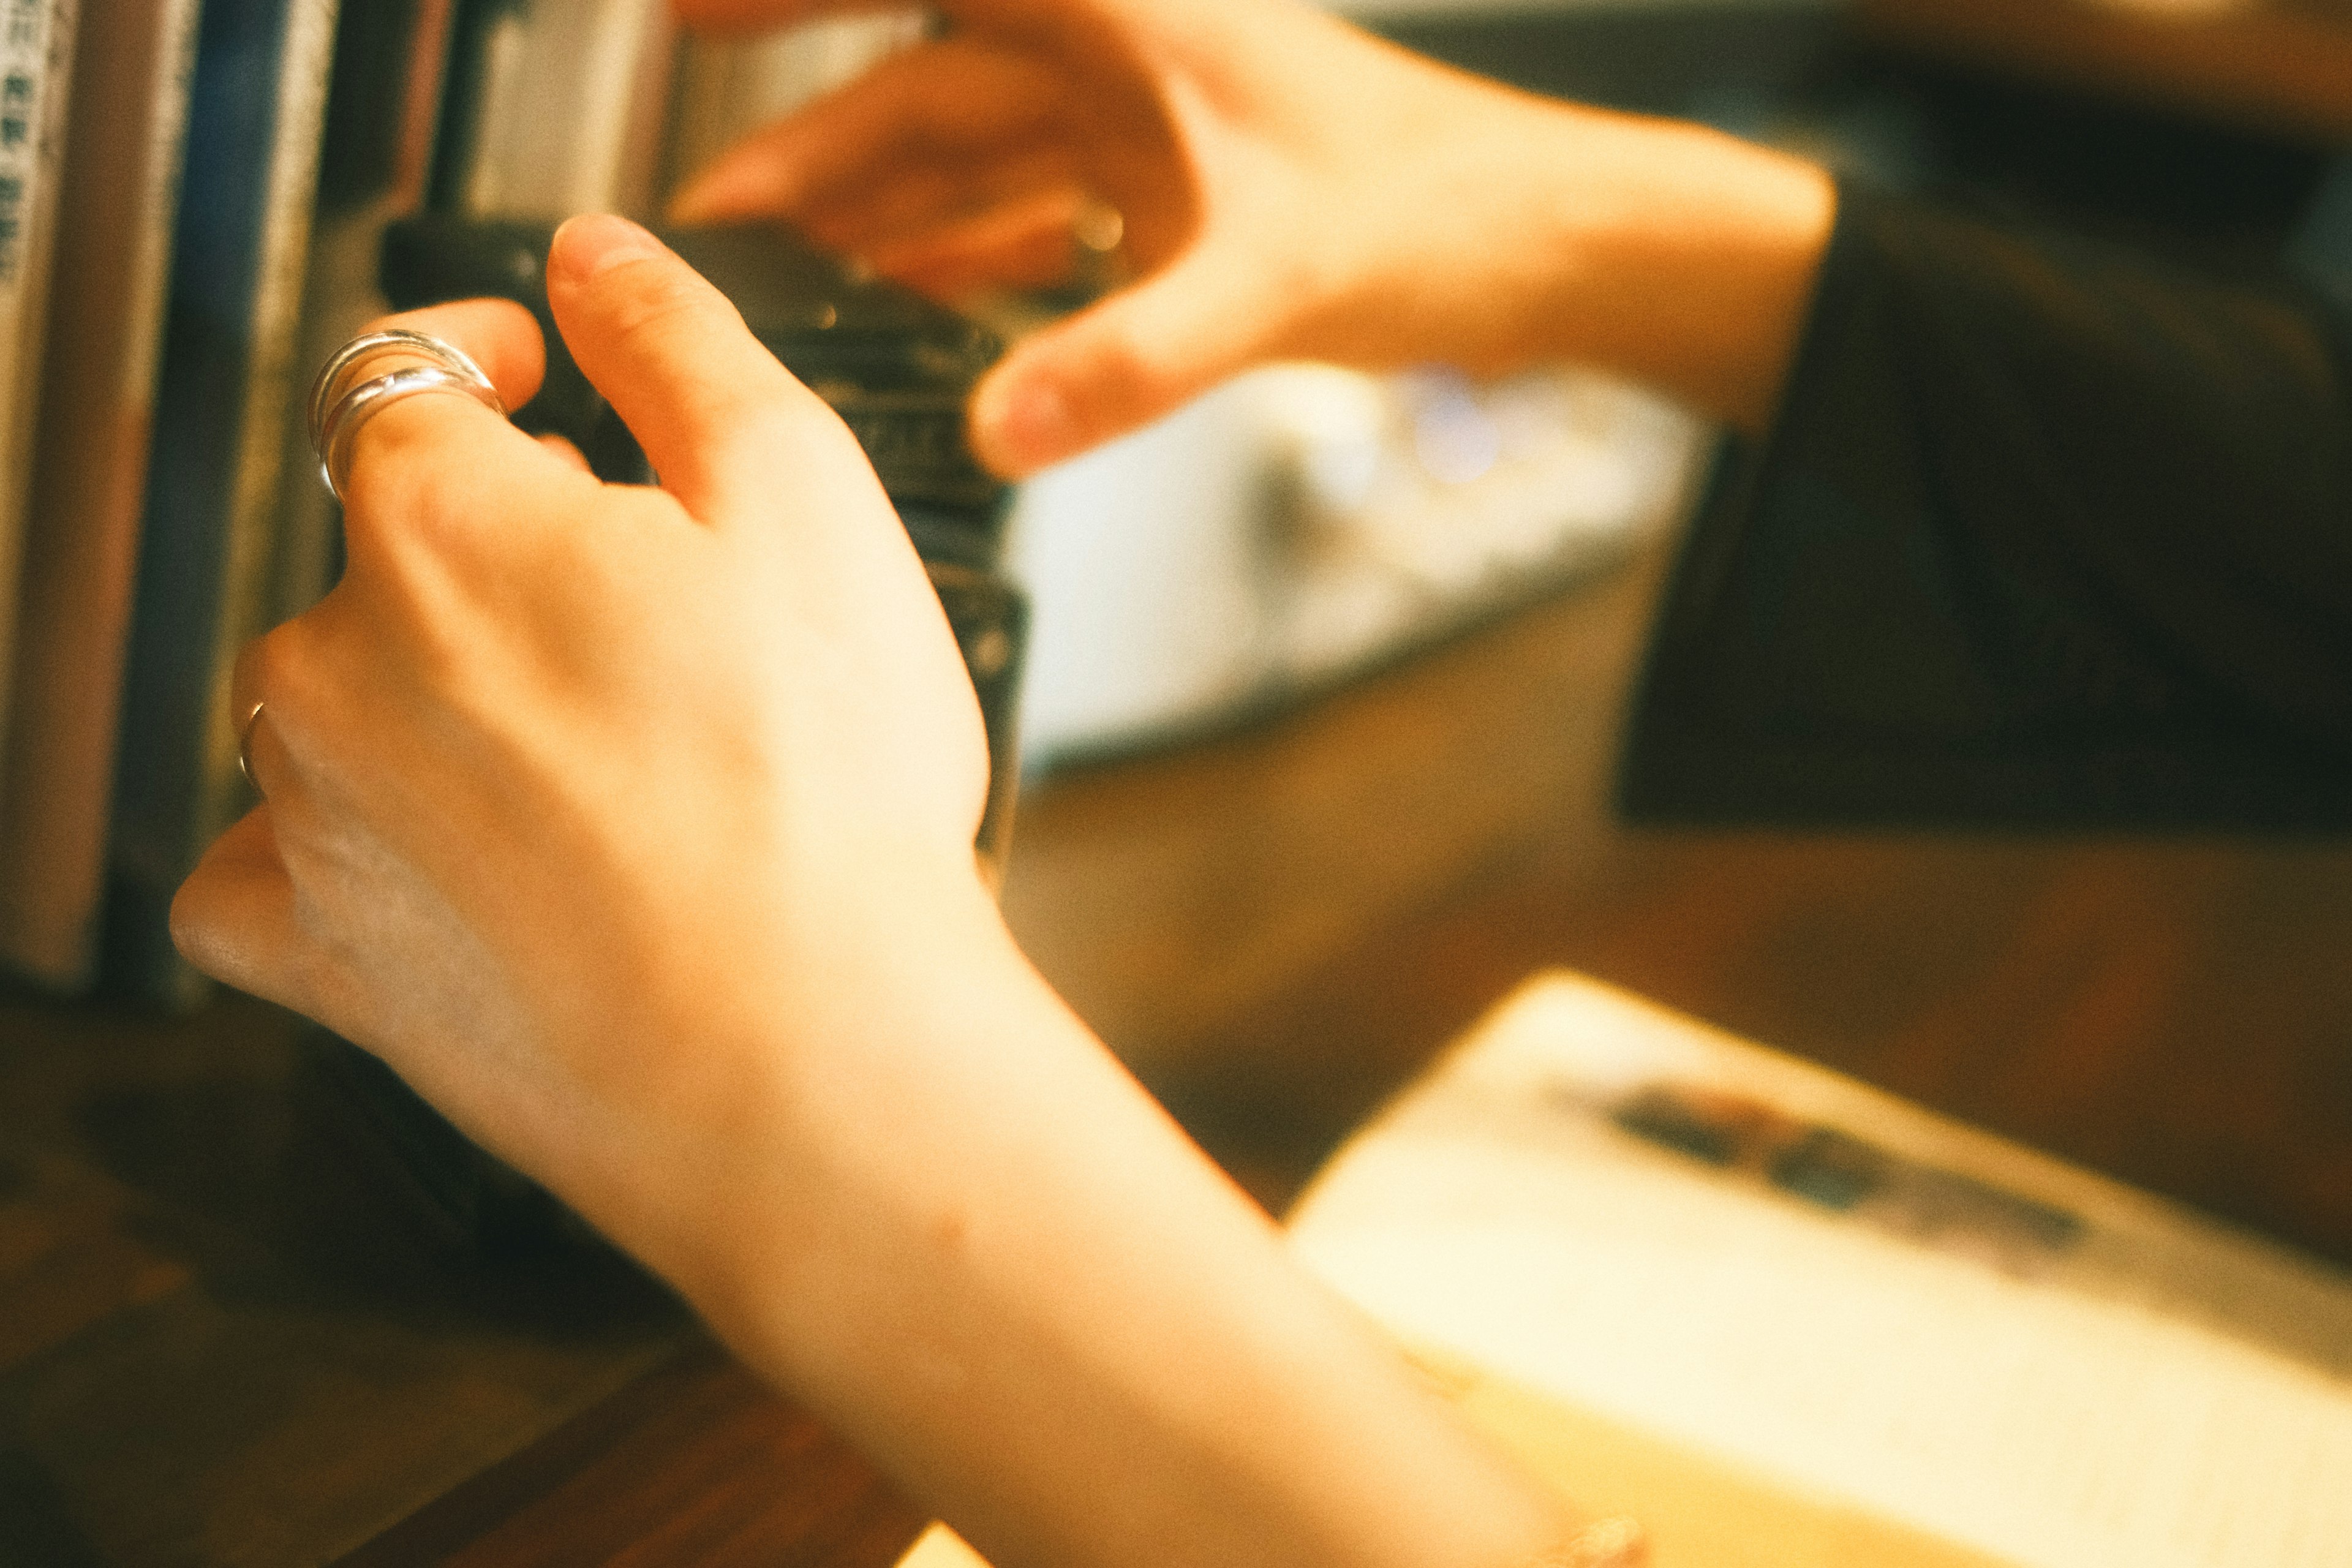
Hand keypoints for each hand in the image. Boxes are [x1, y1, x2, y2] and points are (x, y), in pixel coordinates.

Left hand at [172, 217, 1603, 1567]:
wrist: (808, 1068)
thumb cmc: (825, 803)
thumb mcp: (803, 498)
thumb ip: (680, 343)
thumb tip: (597, 261)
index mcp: (443, 519)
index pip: (402, 372)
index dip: (482, 354)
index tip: (539, 374)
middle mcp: (334, 657)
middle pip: (383, 550)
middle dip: (499, 552)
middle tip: (652, 622)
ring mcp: (314, 815)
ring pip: (336, 699)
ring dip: (435, 691)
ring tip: (605, 761)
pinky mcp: (323, 960)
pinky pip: (262, 869)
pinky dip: (329, 848)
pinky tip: (439, 859)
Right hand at [670, 0, 1834, 471]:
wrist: (1540, 251)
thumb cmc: (1439, 212)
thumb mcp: (1272, 283)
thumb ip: (1129, 360)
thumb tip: (1001, 429)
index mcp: (1117, 17)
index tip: (674, 6)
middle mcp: (1115, 53)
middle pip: (918, 85)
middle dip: (805, 145)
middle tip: (703, 214)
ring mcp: (1137, 121)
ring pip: (964, 152)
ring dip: (872, 206)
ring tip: (771, 270)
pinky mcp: (1164, 187)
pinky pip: (1025, 209)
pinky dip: (960, 248)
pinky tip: (902, 292)